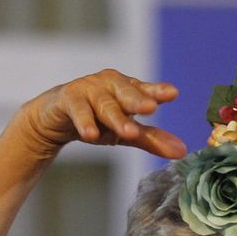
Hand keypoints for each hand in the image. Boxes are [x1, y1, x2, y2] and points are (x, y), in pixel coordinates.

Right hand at [15, 69, 185, 161]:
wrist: (54, 118)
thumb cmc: (96, 120)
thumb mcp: (124, 132)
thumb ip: (151, 139)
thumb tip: (182, 151)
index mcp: (127, 88)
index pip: (145, 90)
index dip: (158, 91)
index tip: (173, 93)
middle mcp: (109, 84)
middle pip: (126, 94)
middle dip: (139, 100)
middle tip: (152, 108)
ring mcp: (88, 89)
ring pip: (105, 105)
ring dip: (116, 118)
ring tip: (129, 132)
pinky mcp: (68, 98)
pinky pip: (78, 110)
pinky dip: (85, 122)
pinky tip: (91, 134)